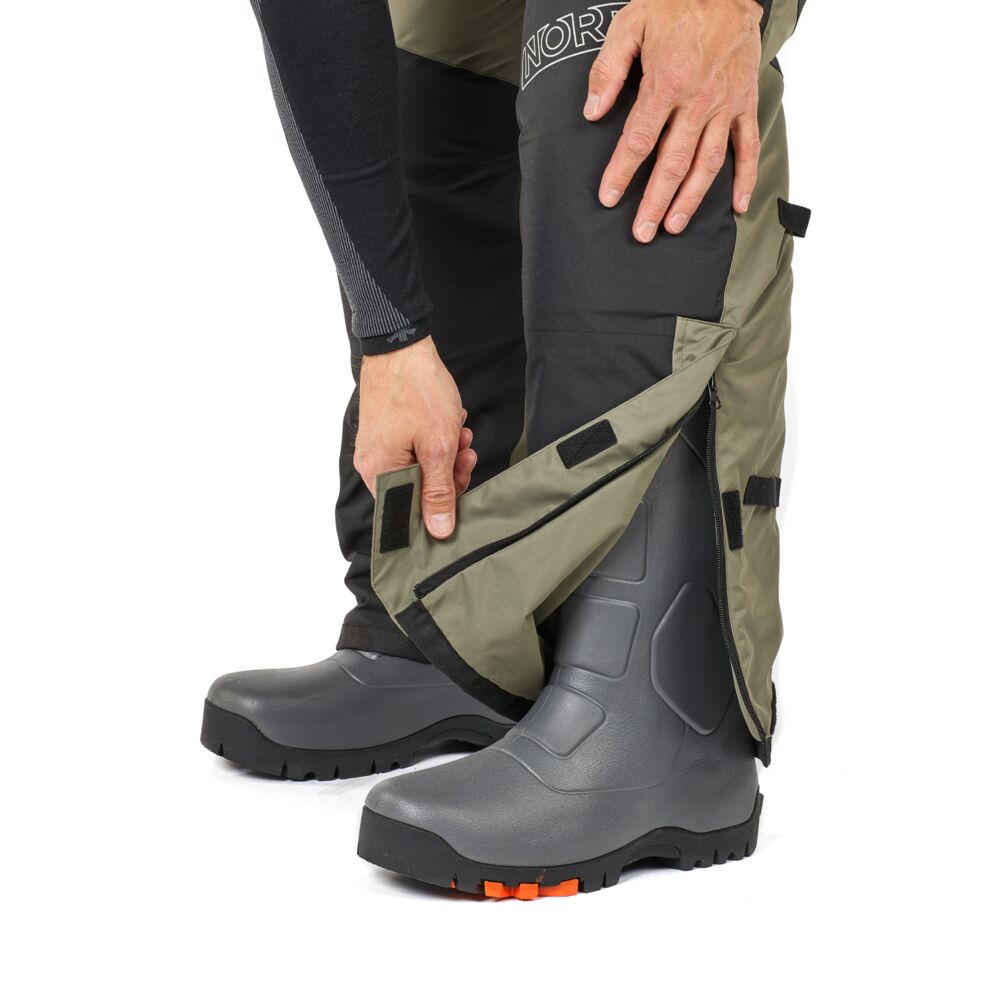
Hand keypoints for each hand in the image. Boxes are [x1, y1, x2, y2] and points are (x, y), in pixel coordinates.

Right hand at [354, 338, 475, 538]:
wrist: (402, 346)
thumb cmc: (416, 390)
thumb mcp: (438, 446)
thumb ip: (439, 491)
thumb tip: (439, 530)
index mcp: (378, 473)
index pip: (407, 514)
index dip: (437, 508)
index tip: (459, 490)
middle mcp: (372, 465)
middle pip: (416, 491)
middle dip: (447, 475)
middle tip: (464, 455)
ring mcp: (378, 447)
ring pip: (419, 469)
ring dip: (446, 456)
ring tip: (460, 434)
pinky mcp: (387, 433)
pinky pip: (414, 450)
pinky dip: (435, 442)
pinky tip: (449, 425)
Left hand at [584, 0, 762, 241]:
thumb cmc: (676, 4)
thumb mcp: (631, 23)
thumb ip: (608, 70)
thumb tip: (592, 112)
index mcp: (667, 83)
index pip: (639, 139)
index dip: (622, 172)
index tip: (609, 198)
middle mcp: (698, 101)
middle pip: (673, 162)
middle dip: (655, 201)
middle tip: (642, 231)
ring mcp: (725, 105)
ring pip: (708, 163)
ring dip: (691, 199)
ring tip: (674, 226)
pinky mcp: (746, 102)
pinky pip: (748, 146)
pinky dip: (746, 178)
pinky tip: (739, 206)